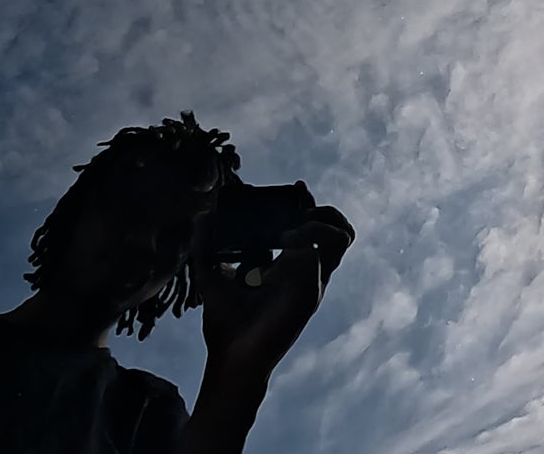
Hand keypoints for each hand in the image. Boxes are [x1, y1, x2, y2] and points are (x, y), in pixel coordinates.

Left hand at [196, 205, 354, 377]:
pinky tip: (285, 241)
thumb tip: (202, 215)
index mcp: (285, 264)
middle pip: (334, 229)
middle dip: (322, 209)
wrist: (232, 353)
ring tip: (295, 225)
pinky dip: (310, 237)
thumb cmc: (225, 321)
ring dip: (322, 221)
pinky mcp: (312, 290)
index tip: (295, 188)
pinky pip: (325, 254)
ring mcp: (311, 280)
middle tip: (300, 204)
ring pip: (341, 238)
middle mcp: (303, 270)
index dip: (306, 203)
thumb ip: (205, 245)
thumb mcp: (210, 273)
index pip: (311, 226)